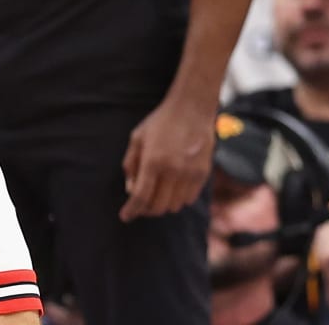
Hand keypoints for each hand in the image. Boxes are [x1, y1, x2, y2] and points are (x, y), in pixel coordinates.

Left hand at [119, 94, 212, 220]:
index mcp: (153, 161)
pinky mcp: (203, 174)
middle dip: (146, 210)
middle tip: (139, 206)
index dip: (132, 210)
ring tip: (154, 196)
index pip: (141, 196)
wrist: (192, 110)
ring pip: (175, 205)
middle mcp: (173, 171)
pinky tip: (170, 190)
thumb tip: (131, 189)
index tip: (125, 217)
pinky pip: (189, 198)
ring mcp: (190, 174)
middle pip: (158, 206)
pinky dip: (177, 200)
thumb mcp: (137, 138)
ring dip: (162, 205)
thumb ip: (131, 164)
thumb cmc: (161, 122)